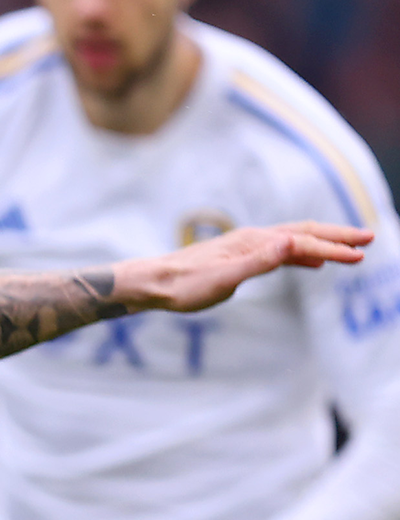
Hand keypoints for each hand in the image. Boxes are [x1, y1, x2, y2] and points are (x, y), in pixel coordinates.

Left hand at [113, 220, 370, 312]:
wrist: (151, 284)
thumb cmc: (183, 287)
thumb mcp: (223, 279)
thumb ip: (258, 262)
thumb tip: (291, 242)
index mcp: (253, 243)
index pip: (303, 243)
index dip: (333, 248)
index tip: (361, 254)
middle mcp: (252, 239)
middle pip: (304, 232)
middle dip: (337, 236)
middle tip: (369, 238)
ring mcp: (245, 247)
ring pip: (294, 240)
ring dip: (323, 243)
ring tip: (348, 250)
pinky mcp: (237, 258)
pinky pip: (279, 252)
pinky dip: (302, 254)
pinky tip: (311, 262)